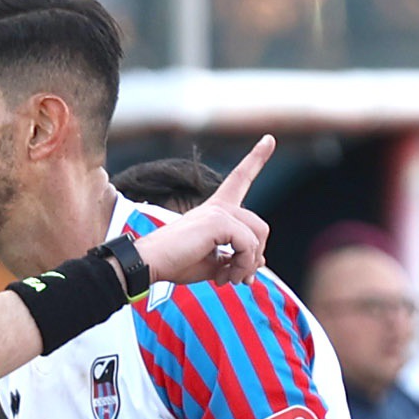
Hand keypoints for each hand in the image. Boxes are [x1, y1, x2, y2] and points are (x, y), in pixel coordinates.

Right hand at [131, 136, 274, 289]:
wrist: (148, 264)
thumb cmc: (175, 263)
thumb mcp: (211, 263)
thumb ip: (234, 259)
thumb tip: (261, 261)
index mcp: (215, 210)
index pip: (240, 178)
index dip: (256, 158)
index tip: (269, 139)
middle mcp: (218, 206)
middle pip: (260, 225)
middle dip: (256, 256)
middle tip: (239, 278)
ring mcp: (218, 212)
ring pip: (257, 235)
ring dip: (248, 264)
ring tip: (230, 279)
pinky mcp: (217, 222)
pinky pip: (247, 245)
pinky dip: (242, 265)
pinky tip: (225, 277)